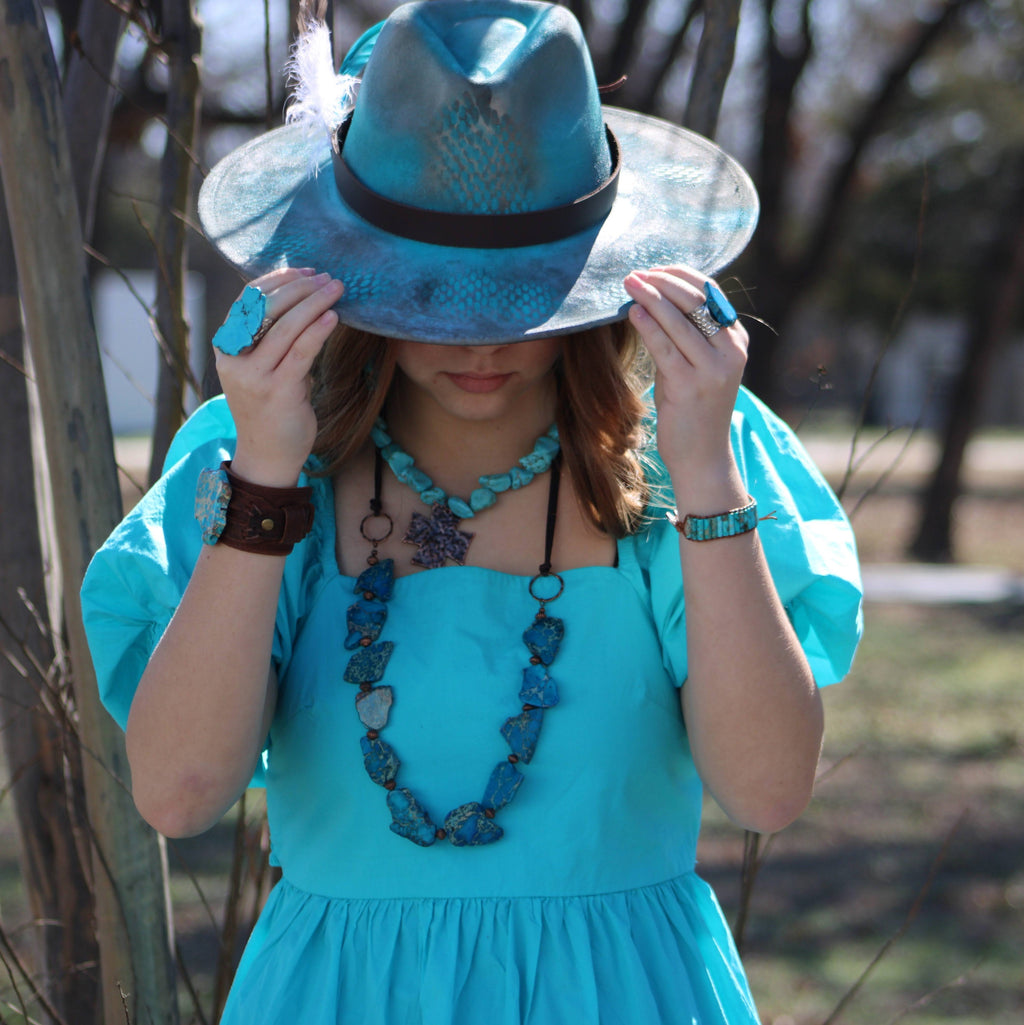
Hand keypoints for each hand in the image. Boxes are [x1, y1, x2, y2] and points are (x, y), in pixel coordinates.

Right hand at [214, 267, 342, 485]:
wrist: (268, 455)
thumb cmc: (272, 407)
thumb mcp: (265, 367)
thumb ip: (274, 337)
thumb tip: (303, 297)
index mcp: (227, 347)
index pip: (248, 299)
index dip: (277, 280)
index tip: (306, 270)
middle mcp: (234, 359)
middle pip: (266, 307)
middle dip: (300, 287)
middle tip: (328, 278)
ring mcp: (254, 376)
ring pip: (285, 326)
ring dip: (314, 302)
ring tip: (337, 289)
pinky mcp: (277, 392)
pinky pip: (300, 352)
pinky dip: (318, 330)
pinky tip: (334, 317)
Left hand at [623, 265, 746, 501]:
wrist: (702, 456)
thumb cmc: (693, 409)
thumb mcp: (696, 365)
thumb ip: (685, 334)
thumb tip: (653, 298)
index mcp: (736, 340)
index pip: (710, 292)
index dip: (679, 275)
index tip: (652, 268)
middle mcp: (731, 351)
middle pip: (695, 301)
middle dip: (662, 282)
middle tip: (634, 273)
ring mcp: (713, 369)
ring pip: (679, 320)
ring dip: (650, 297)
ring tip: (629, 284)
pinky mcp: (691, 385)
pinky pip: (665, 347)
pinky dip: (648, 326)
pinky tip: (632, 312)